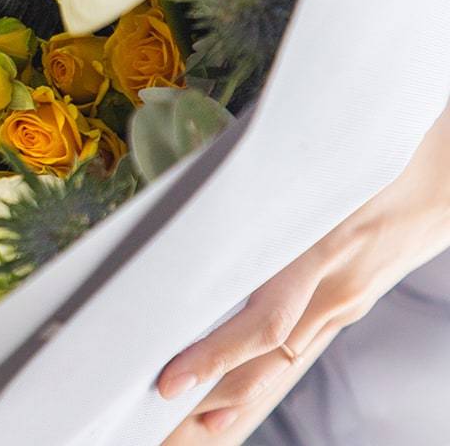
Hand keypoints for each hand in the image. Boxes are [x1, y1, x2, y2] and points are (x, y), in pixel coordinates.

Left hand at [157, 104, 449, 436]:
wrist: (438, 179)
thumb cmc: (371, 164)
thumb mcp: (316, 176)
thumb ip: (266, 197)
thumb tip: (204, 200)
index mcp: (321, 254)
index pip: (265, 326)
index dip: (216, 358)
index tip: (172, 382)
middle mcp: (332, 292)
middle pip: (266, 365)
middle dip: (212, 400)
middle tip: (159, 420)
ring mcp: (341, 304)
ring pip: (280, 368)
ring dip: (232, 404)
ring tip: (184, 432)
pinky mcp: (346, 305)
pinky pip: (298, 351)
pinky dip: (261, 381)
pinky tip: (231, 406)